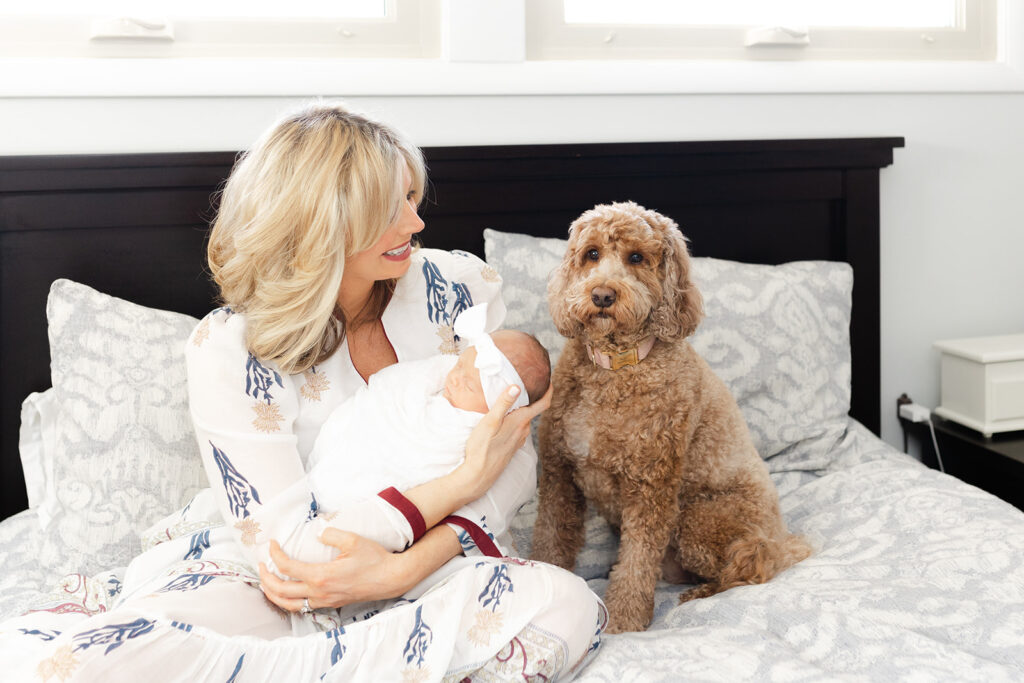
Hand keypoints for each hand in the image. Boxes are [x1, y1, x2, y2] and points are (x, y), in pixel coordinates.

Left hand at [259, 530, 409, 611]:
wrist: (390, 578)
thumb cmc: (373, 559)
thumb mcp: (354, 540)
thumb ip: (332, 535)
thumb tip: (318, 534)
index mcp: (321, 576)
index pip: (287, 567)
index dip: (275, 555)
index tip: (272, 544)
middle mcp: (319, 592)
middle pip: (281, 591)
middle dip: (266, 577)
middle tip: (261, 564)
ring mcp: (324, 601)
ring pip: (289, 604)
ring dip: (273, 594)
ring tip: (266, 583)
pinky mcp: (330, 604)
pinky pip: (302, 607)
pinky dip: (288, 601)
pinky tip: (286, 593)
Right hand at [458, 382, 552, 500]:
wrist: (478, 475)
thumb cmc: (481, 448)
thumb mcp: (490, 422)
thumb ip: (503, 404)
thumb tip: (517, 386)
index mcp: (520, 422)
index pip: (543, 404)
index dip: (549, 390)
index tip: (550, 380)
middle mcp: (523, 431)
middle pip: (533, 410)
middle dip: (532, 397)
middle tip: (525, 383)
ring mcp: (518, 440)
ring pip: (524, 420)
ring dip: (522, 409)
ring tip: (513, 398)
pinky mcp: (512, 447)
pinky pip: (518, 429)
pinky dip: (516, 420)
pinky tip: (505, 419)